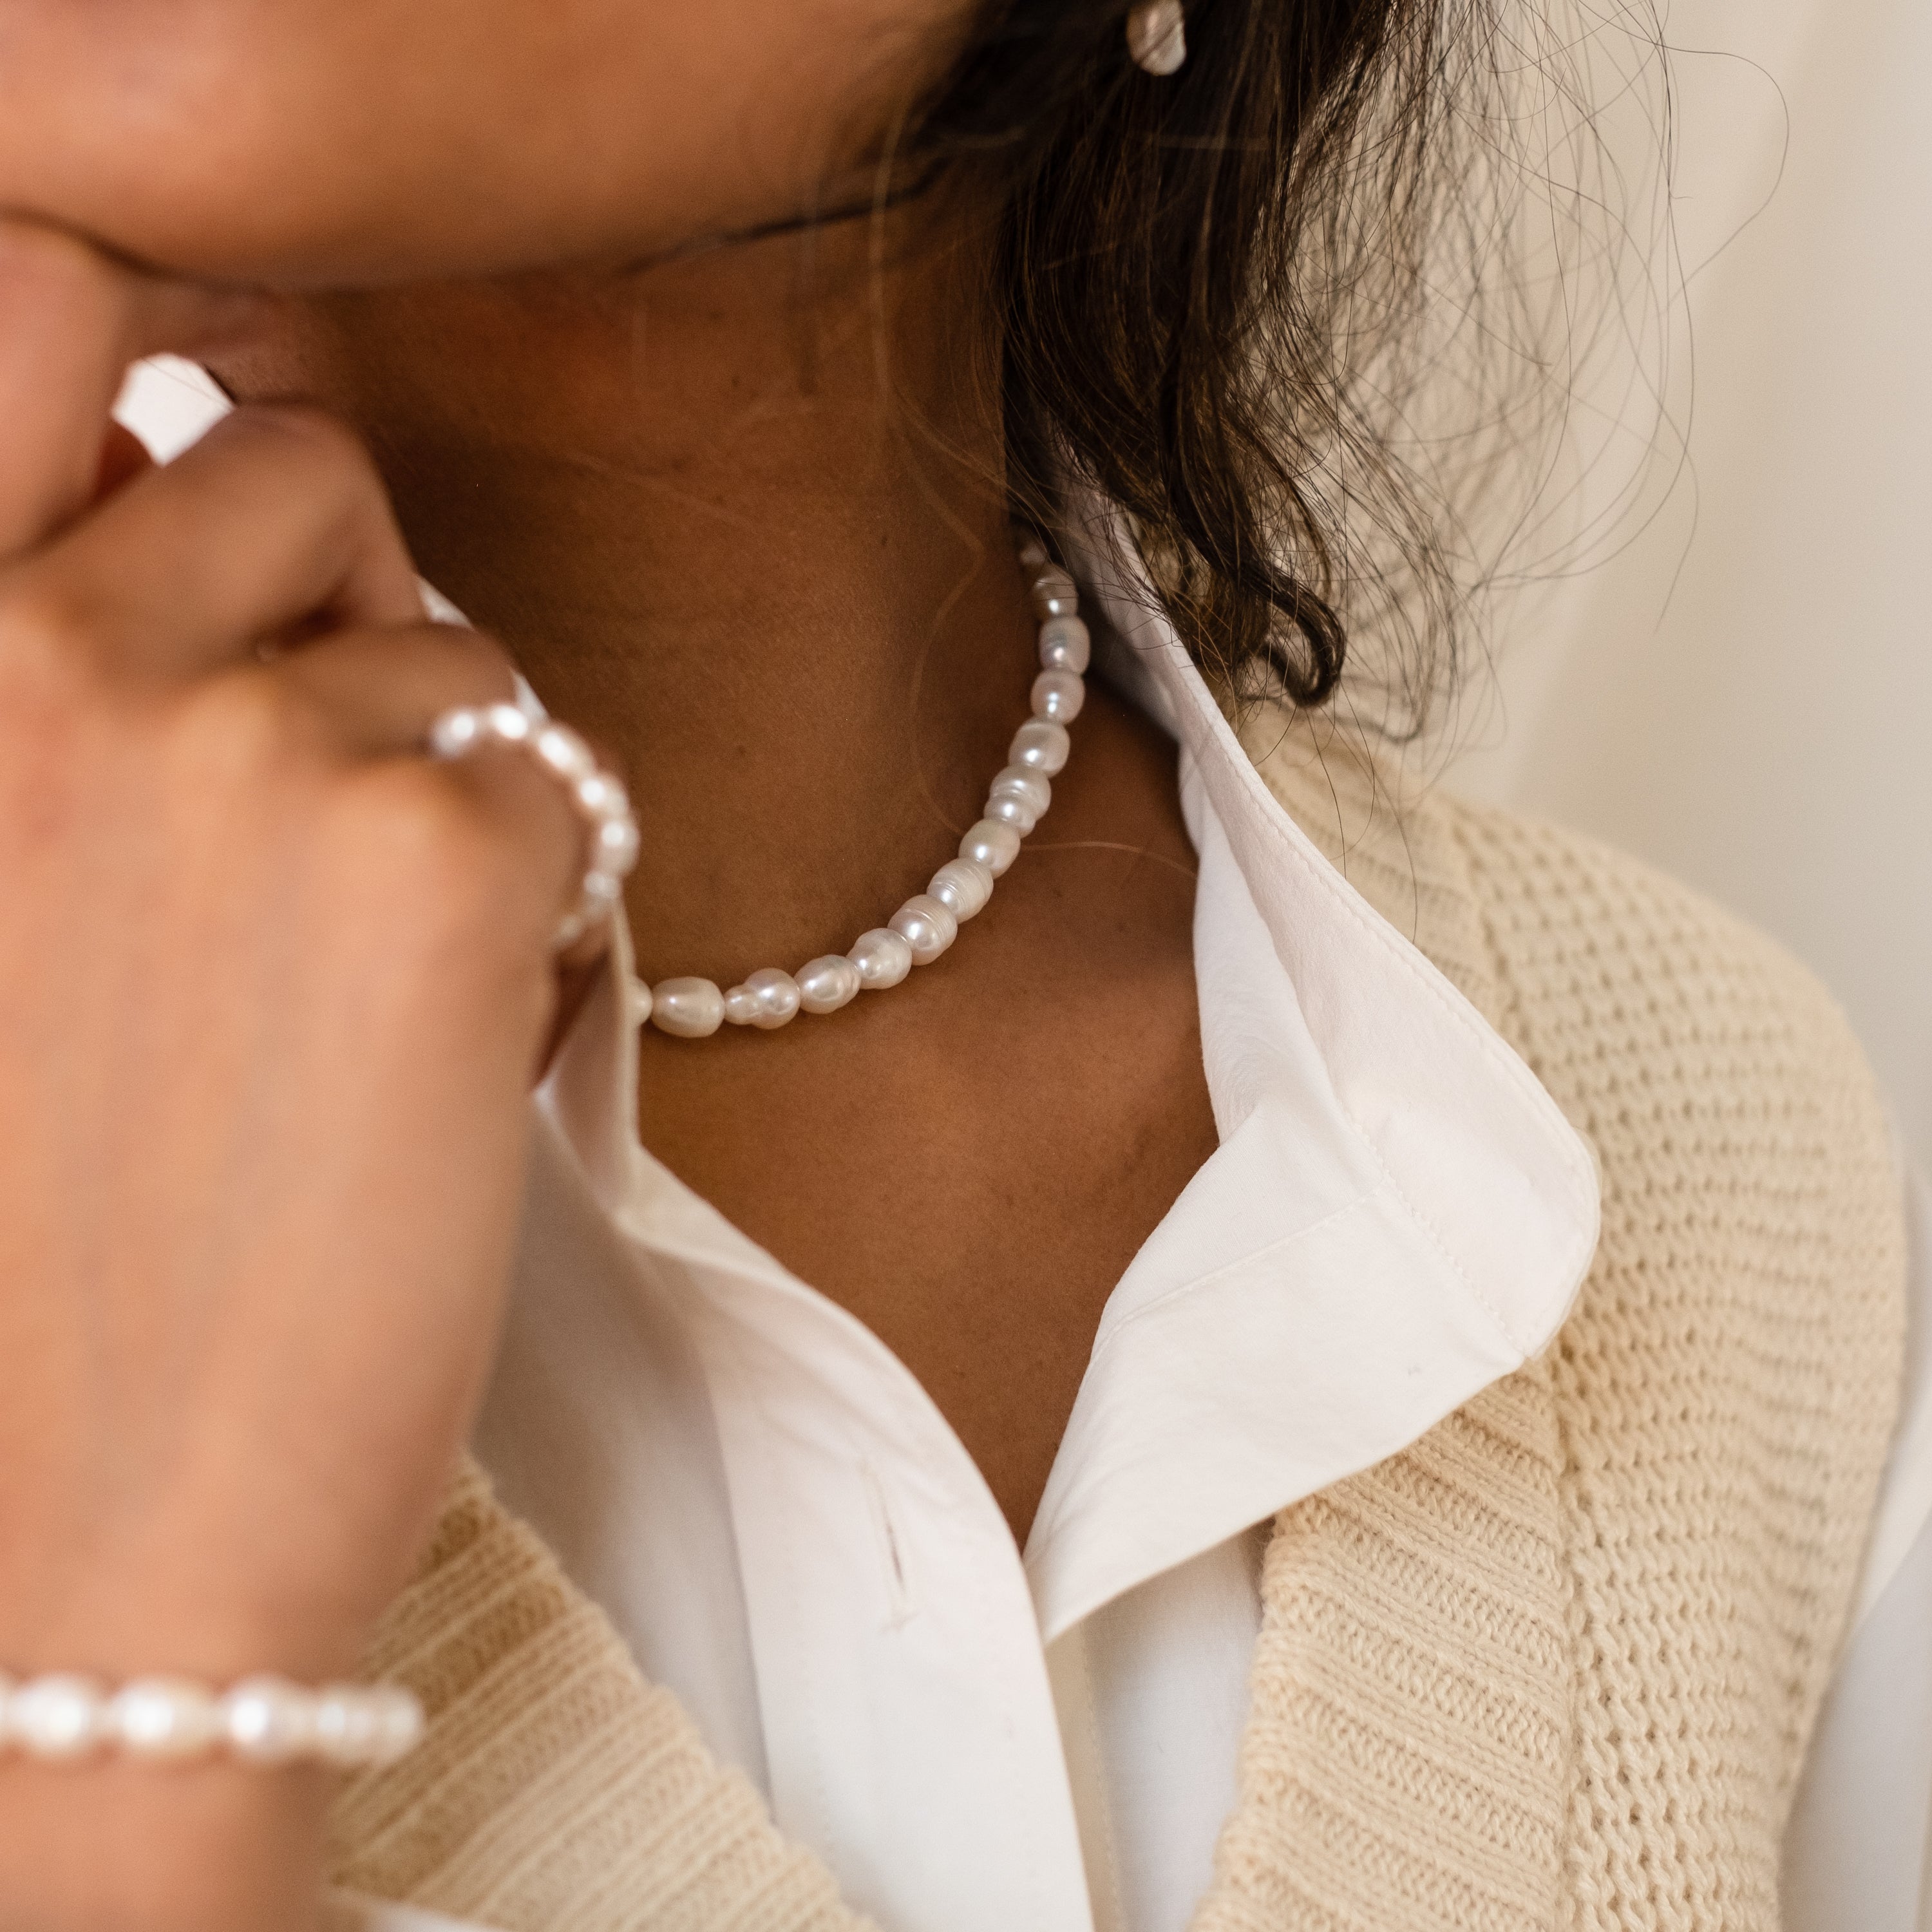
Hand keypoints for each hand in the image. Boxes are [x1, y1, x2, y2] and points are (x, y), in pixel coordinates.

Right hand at [0, 224, 595, 1928]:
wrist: (73, 1548)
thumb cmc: (17, 1246)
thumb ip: (49, 695)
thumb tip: (190, 503)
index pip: (23, 284)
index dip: (123, 306)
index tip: (177, 419)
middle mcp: (45, 644)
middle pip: (303, 467)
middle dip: (338, 606)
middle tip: (310, 814)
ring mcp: (251, 743)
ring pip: (456, 654)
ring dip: (438, 788)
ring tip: (349, 991)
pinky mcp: (443, 861)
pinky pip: (561, 801)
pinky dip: (529, 919)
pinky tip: (438, 1064)